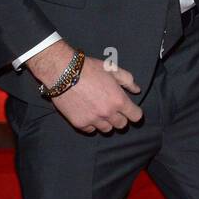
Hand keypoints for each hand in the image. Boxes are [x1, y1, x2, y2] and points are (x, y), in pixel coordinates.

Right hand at [28, 42, 143, 132]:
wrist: (62, 72)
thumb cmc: (88, 68)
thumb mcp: (112, 69)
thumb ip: (127, 80)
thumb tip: (137, 90)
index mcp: (118, 100)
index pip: (136, 116)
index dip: (134, 113)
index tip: (130, 110)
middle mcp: (108, 113)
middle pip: (122, 125)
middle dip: (120, 118)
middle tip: (113, 109)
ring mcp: (93, 120)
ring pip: (106, 130)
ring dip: (106, 122)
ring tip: (99, 112)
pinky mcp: (79, 123)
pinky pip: (90, 130)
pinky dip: (91, 125)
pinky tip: (88, 114)